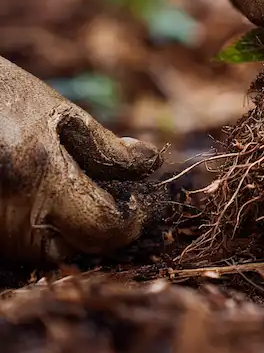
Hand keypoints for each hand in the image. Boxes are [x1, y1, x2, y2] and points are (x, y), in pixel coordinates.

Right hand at [0, 57, 161, 261]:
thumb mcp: (57, 113)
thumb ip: (105, 146)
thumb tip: (147, 165)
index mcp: (39, 178)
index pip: (108, 228)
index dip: (134, 217)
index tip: (143, 200)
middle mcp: (10, 216)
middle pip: (78, 249)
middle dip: (101, 227)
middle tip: (112, 195)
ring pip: (48, 252)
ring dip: (70, 229)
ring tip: (71, 187)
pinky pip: (19, 245)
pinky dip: (39, 227)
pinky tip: (41, 194)